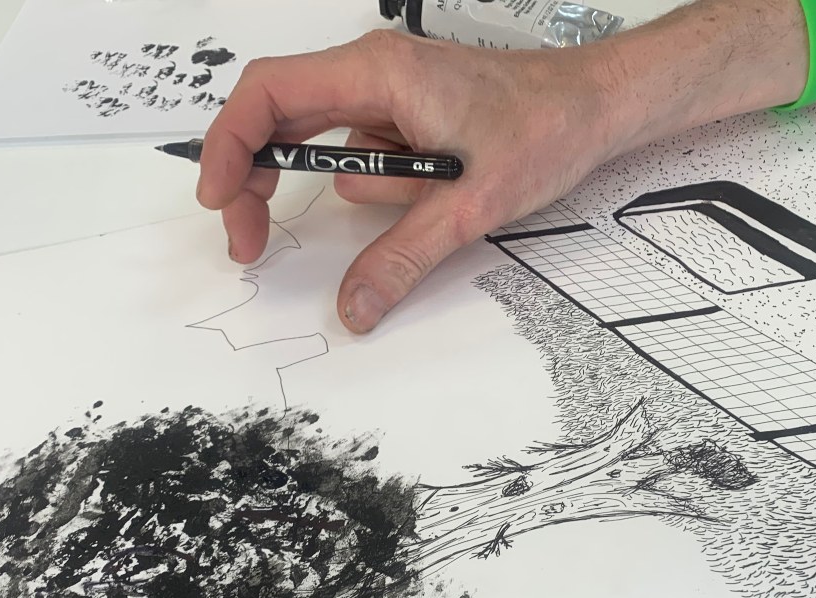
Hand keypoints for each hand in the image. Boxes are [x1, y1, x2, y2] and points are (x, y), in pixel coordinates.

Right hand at [196, 29, 627, 332]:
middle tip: (252, 243)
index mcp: (376, 73)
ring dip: (367, 194)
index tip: (218, 201)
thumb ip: (402, 257)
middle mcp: (372, 73)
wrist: (596, 107)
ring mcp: (387, 94)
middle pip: (280, 122)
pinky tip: (443, 189)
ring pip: (332, 151)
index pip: (268, 94)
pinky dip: (391, 188)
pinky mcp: (405, 116)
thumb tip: (354, 307)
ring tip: (439, 195)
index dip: (228, 145)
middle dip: (262, 183)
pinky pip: (369, 159)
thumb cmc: (545, 127)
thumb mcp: (470, 205)